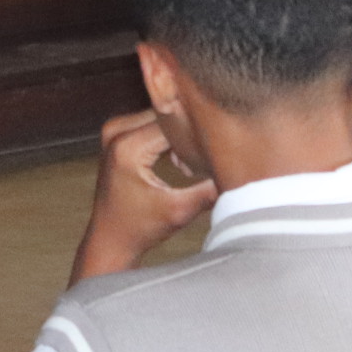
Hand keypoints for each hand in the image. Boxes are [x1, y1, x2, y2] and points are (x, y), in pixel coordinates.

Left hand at [69, 110, 216, 282]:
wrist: (110, 237)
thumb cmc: (141, 228)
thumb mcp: (180, 211)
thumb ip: (208, 190)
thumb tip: (241, 175)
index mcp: (128, 146)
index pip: (174, 122)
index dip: (199, 132)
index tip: (219, 147)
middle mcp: (117, 131)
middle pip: (166, 114)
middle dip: (190, 132)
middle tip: (208, 156)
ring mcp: (114, 129)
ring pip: (160, 116)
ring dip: (180, 134)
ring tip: (192, 164)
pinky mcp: (117, 134)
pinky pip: (150, 123)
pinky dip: (168, 137)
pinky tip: (180, 162)